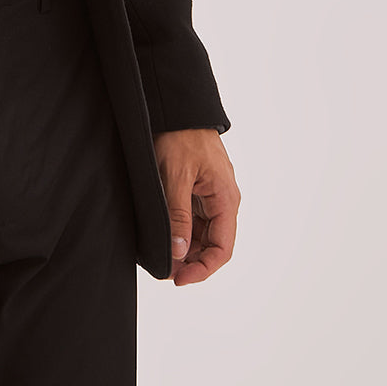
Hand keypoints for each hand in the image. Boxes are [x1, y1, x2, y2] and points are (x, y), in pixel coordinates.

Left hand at [152, 128, 239, 285]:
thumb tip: (179, 253)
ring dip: (184, 248)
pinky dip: (179, 230)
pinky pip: (192, 217)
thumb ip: (178, 216)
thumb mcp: (176, 177)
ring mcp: (209, 194)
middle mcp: (222, 199)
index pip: (222, 249)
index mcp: (225, 199)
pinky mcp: (196, 187)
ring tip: (161, 256)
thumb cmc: (179, 135)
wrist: (175, 106)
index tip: (178, 279)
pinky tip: (163, 236)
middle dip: (191, 261)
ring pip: (201, 233)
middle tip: (164, 270)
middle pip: (212, 244)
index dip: (203, 269)